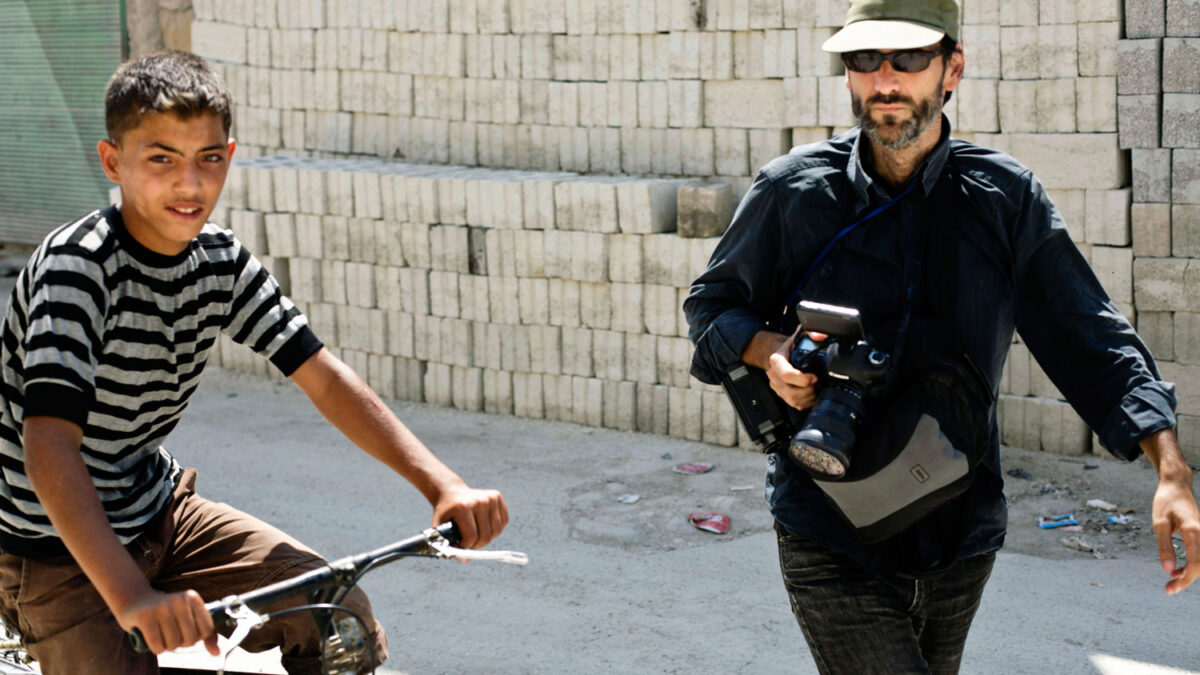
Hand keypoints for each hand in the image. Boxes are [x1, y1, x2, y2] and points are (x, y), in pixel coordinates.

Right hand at [117, 587, 217, 654]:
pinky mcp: (144, 616)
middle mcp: (178, 600)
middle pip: (190, 639)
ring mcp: (161, 607)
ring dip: (167, 646)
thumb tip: (216, 652)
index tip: (185, 631)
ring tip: (161, 634)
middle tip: (171, 634)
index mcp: (192, 597)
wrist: (135, 600)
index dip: (196, 637)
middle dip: (180, 642)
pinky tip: (151, 638)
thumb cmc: (165, 612)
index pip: (206, 630)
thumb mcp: (188, 616)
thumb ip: (206, 633)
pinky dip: (156, 648)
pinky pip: (157, 645)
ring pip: (173, 643)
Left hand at [432, 484, 508, 548]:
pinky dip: (495, 529)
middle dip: (478, 544)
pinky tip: (485, 527)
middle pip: (486, 536)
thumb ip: (449, 546)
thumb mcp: (440, 529)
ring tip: (477, 535)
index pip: (472, 536)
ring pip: (496, 531)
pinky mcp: (497, 496)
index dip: (467, 546)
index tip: (461, 544)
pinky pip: (503, 521)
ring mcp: (490, 497)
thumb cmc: (445, 513)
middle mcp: (480, 501)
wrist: (451, 492)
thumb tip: (466, 560)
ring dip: (487, 538)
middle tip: (470, 542)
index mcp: (464, 507)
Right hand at [765, 329, 822, 410]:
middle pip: (791, 392)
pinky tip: (811, 393)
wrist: (780, 354)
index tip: (815, 377)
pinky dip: (806, 402)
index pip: (787, 375)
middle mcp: (774, 376)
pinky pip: (795, 405)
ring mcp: (777, 387)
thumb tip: (821, 336)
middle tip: (817, 383)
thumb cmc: (791, 346)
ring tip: (816, 388)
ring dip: (808, 397)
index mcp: (776, 361)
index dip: (804, 379)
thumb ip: (811, 333)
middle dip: (809, 390)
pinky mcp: (781, 395)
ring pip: (793, 400)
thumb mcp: (799, 335)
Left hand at [1151, 472, 1199, 594]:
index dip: (1185, 579)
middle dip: (1186, 580)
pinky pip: (1199, 555)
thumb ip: (1164, 546)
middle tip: (1168, 590)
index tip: (1170, 589)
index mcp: (1193, 531)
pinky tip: (1176, 571)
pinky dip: (1190, 565)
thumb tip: (1168, 570)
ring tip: (1170, 582)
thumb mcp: (1159, 523)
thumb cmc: (1166, 502)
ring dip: (1188, 574)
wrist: (1176, 486)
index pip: (1195, 563)